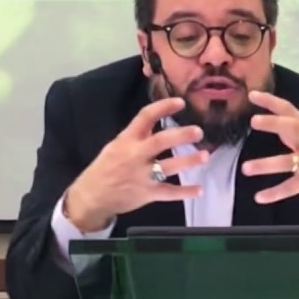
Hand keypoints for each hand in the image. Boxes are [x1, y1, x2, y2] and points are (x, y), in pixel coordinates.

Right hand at [63, 97, 207, 231]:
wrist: (92, 196)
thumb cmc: (106, 167)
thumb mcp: (116, 146)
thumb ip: (137, 135)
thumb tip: (159, 122)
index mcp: (127, 139)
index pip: (145, 117)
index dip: (163, 107)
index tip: (180, 102)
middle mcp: (135, 155)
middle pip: (161, 141)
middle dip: (181, 135)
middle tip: (198, 131)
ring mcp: (142, 175)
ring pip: (168, 167)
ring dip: (188, 161)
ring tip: (205, 156)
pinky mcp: (147, 193)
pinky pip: (169, 193)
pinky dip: (185, 192)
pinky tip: (199, 190)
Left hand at [241, 91, 298, 208]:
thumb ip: (293, 130)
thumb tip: (270, 120)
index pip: (289, 110)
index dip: (271, 101)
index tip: (252, 94)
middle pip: (292, 128)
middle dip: (273, 123)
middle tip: (253, 121)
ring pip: (286, 162)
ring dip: (265, 165)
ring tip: (245, 168)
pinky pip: (290, 188)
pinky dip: (274, 193)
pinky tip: (259, 197)